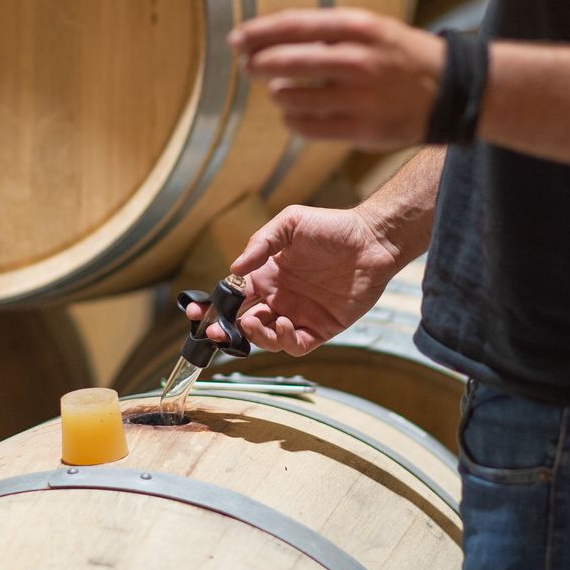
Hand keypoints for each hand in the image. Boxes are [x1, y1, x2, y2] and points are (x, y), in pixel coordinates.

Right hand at [185, 204, 402, 354]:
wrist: (373, 239)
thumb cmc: (331, 227)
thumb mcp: (289, 224)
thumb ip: (260, 243)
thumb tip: (234, 268)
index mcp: (264, 276)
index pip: (231, 297)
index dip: (212, 307)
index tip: (196, 312)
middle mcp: (277, 298)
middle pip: (243, 323)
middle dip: (226, 331)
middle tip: (218, 331)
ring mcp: (298, 315)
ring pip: (266, 339)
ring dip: (256, 337)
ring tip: (256, 323)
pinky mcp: (321, 328)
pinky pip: (297, 345)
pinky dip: (285, 341)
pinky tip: (285, 324)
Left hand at [228, 8, 444, 150]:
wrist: (452, 91)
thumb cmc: (396, 57)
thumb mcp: (369, 30)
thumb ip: (322, 34)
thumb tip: (263, 42)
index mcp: (358, 28)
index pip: (294, 26)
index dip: (258, 33)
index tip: (235, 38)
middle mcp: (358, 60)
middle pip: (284, 62)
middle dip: (258, 64)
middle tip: (248, 66)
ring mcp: (359, 97)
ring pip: (289, 98)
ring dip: (278, 94)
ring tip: (283, 91)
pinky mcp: (360, 130)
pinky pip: (304, 127)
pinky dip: (291, 120)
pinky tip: (295, 114)